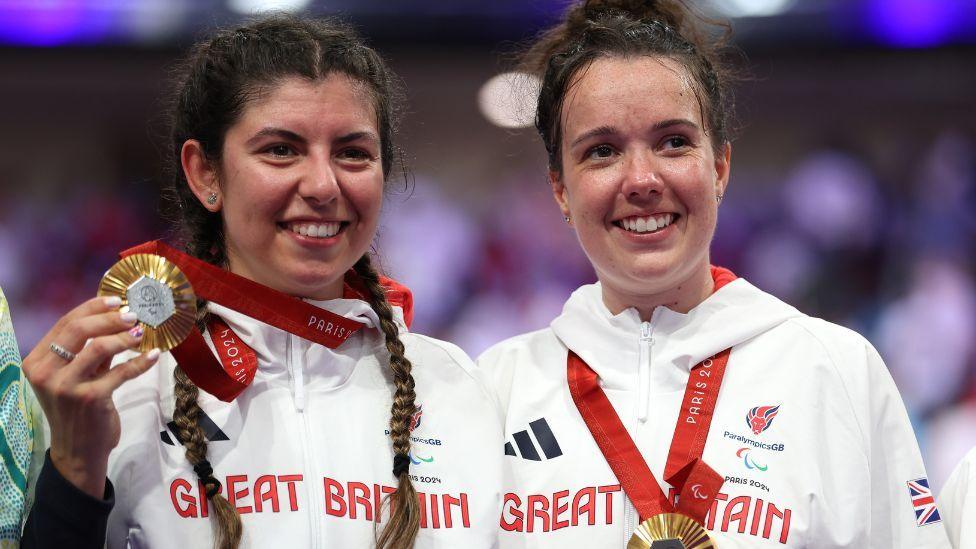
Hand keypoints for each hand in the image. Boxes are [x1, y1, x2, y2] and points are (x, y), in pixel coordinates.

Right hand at [22, 296, 160, 497]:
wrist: (78, 451)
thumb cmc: (76, 410)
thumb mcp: (75, 377)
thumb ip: (88, 351)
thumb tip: (115, 317)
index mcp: (37, 362)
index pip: (64, 323)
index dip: (92, 308)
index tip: (116, 300)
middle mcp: (46, 373)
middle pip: (78, 330)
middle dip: (110, 317)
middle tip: (133, 315)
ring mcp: (66, 387)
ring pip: (99, 347)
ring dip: (125, 337)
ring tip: (141, 333)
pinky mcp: (91, 399)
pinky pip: (121, 372)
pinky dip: (140, 362)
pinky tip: (153, 356)